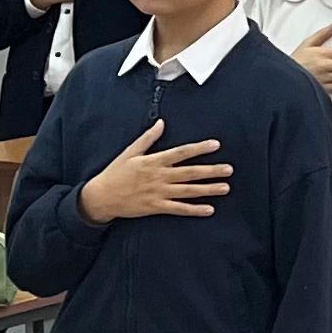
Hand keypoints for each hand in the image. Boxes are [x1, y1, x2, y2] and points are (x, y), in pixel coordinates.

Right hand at [77, 119, 231, 223]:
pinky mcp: (156, 207)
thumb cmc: (115, 172)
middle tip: (229, 169)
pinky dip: (194, 210)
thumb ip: (148, 138)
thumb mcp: (130, 152)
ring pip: (188, 191)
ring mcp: (158, 193)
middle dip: (211, 171)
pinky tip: (209, 209)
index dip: (199, 148)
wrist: (101, 196)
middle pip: (189, 173)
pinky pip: (179, 209)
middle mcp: (158, 177)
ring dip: (207, 189)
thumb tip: (161, 122)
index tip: (215, 145)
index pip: (181, 153)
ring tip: (225, 187)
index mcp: (153, 161)